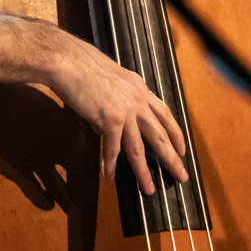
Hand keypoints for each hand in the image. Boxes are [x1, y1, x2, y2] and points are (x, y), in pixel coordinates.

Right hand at [55, 38, 188, 194]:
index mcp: (139, 87)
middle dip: (172, 158)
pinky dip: (110, 164)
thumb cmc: (82, 65)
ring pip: (138, 148)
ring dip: (143, 172)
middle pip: (160, 135)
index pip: (164, 114)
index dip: (175, 133)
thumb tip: (111, 120)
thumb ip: (119, 97)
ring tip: (148, 189)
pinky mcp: (110, 120)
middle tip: (182, 176)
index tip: (182, 149)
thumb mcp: (111, 78)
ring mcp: (125, 111)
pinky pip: (112, 148)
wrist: (68, 61)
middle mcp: (137, 100)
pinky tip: (109, 176)